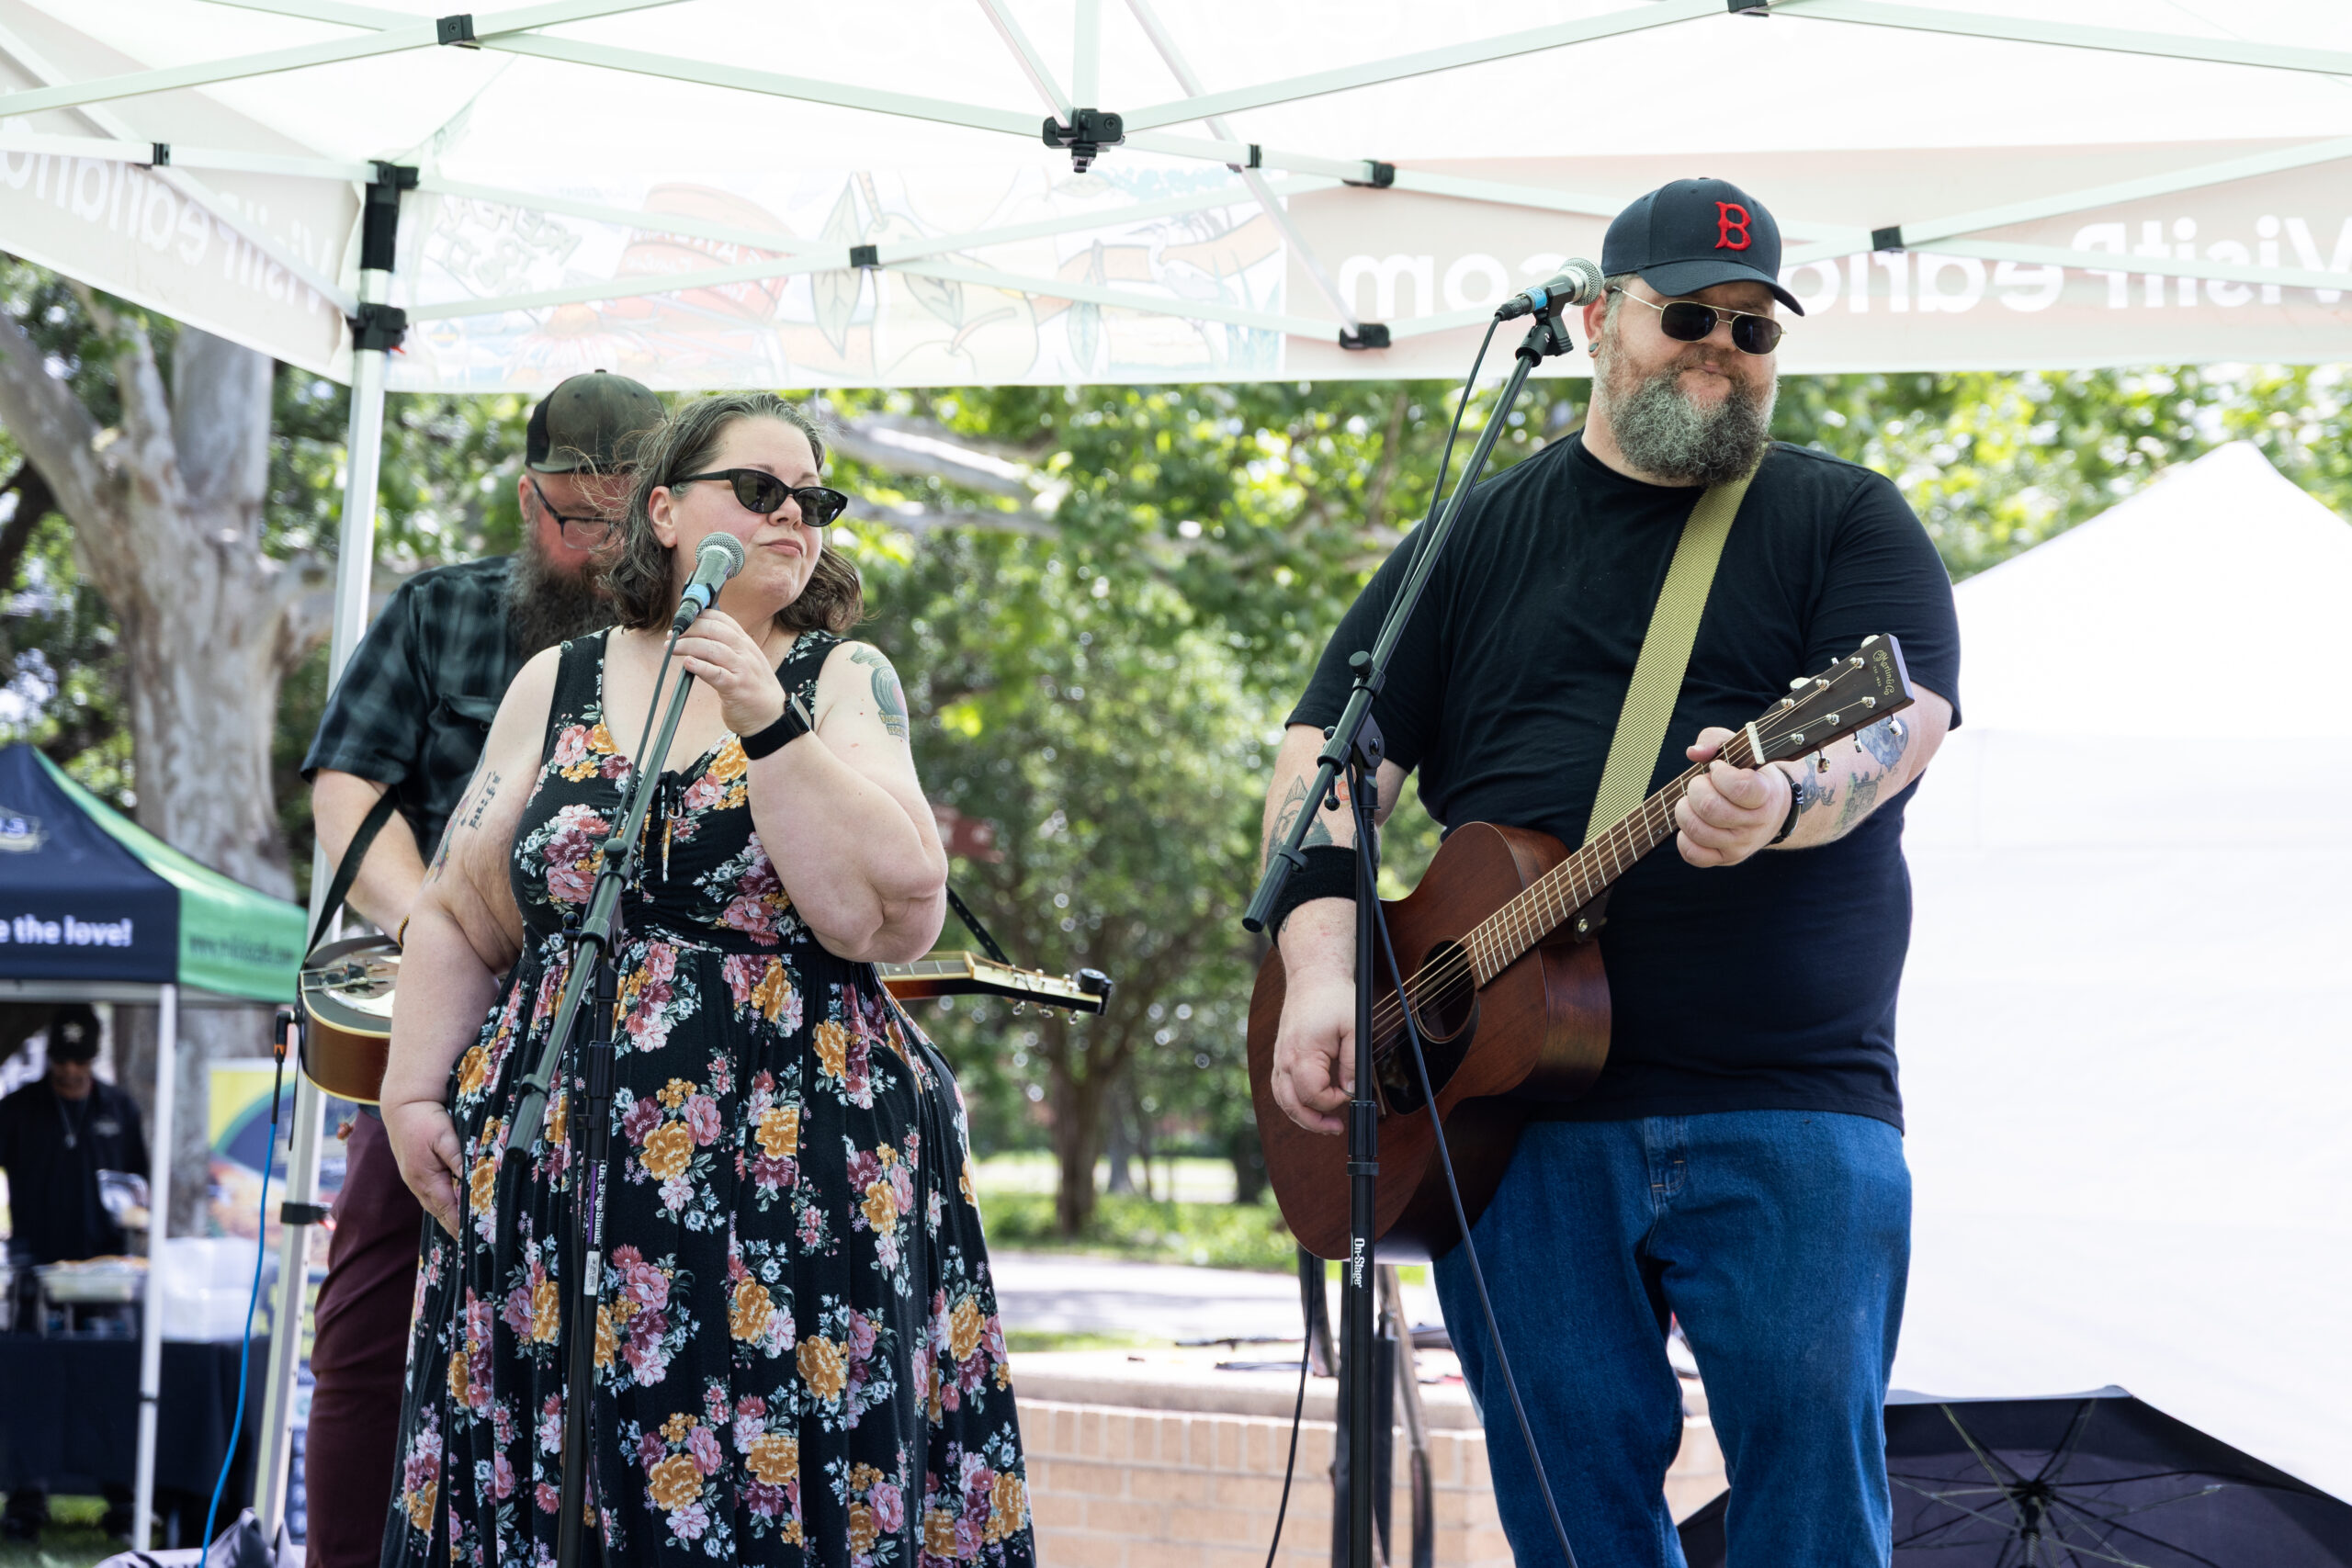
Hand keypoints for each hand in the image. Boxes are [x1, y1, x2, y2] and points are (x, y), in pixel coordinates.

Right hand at [384, 1098, 465, 1236]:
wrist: (402, 1106)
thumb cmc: (424, 1119)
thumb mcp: (444, 1136)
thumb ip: (458, 1158)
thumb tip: (471, 1179)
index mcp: (425, 1179)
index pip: (448, 1208)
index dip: (462, 1224)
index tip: (476, 1236)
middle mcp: (418, 1185)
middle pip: (441, 1213)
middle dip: (457, 1227)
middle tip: (477, 1241)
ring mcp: (415, 1181)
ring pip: (436, 1207)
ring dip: (450, 1220)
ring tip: (467, 1234)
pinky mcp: (416, 1175)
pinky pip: (432, 1198)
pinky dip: (444, 1207)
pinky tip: (453, 1212)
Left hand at [673, 609, 786, 737]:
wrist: (771, 716)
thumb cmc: (753, 689)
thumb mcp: (745, 662)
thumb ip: (728, 649)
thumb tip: (698, 640)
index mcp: (746, 644)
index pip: (723, 620)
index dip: (701, 617)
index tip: (683, 620)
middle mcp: (746, 653)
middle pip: (715, 630)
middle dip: (690, 629)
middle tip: (672, 635)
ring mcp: (742, 670)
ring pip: (713, 649)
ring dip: (689, 645)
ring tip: (672, 648)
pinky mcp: (736, 688)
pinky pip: (716, 674)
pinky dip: (700, 667)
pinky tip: (687, 664)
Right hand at [1271, 971, 1355, 1135]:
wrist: (1313, 979)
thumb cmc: (1334, 999)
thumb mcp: (1355, 1027)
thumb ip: (1353, 1062)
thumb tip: (1351, 1090)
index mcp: (1302, 1052)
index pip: (1313, 1094)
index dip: (1333, 1101)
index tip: (1348, 1091)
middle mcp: (1284, 1059)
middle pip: (1292, 1105)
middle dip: (1314, 1121)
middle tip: (1336, 1128)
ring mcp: (1279, 1059)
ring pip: (1283, 1100)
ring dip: (1302, 1117)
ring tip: (1324, 1124)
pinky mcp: (1279, 1058)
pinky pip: (1280, 1089)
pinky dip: (1293, 1103)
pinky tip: (1309, 1107)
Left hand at [1675, 726, 1790, 867]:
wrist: (1771, 812)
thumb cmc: (1748, 774)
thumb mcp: (1741, 749)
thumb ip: (1716, 739)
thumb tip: (1694, 753)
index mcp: (1765, 794)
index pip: (1740, 787)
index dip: (1720, 774)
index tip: (1718, 768)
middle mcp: (1756, 824)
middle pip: (1710, 808)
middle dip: (1696, 789)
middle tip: (1701, 783)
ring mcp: (1741, 845)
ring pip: (1697, 831)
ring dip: (1685, 810)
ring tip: (1692, 801)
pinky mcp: (1725, 859)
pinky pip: (1693, 854)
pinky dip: (1684, 837)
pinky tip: (1693, 821)